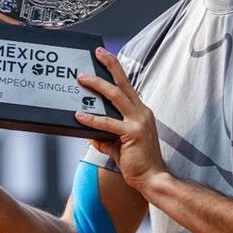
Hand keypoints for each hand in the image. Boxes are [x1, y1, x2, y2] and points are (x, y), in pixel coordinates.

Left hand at [75, 48, 168, 192]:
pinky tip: (79, 116)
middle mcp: (142, 113)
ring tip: (83, 78)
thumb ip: (106, 136)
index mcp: (141, 112)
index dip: (117, 71)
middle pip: (124, 83)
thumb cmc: (138, 162)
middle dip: (111, 66)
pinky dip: (92, 119)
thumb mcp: (119, 145)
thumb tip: (89, 132)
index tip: (107, 57)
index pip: (127, 87)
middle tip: (98, 53)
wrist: (153, 178)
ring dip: (98, 85)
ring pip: (116, 96)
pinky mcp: (132, 134)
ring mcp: (139, 122)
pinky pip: (108, 123)